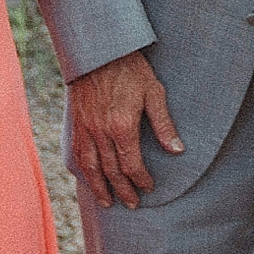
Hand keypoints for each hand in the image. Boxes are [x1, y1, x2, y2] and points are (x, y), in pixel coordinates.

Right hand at [68, 50, 183, 207]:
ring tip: (108, 203)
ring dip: (100, 188)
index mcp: (122, 126)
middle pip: (112, 171)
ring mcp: (86, 128)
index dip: (141, 179)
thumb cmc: (131, 69)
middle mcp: (101, 132)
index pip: (131, 164)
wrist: (101, 49)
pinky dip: (84, 171)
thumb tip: (177, 150)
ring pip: (91, 168)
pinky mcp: (77, 123)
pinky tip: (89, 179)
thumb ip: (164, 124)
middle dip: (123, 190)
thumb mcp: (154, 92)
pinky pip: (78, 154)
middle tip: (133, 204)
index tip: (149, 187)